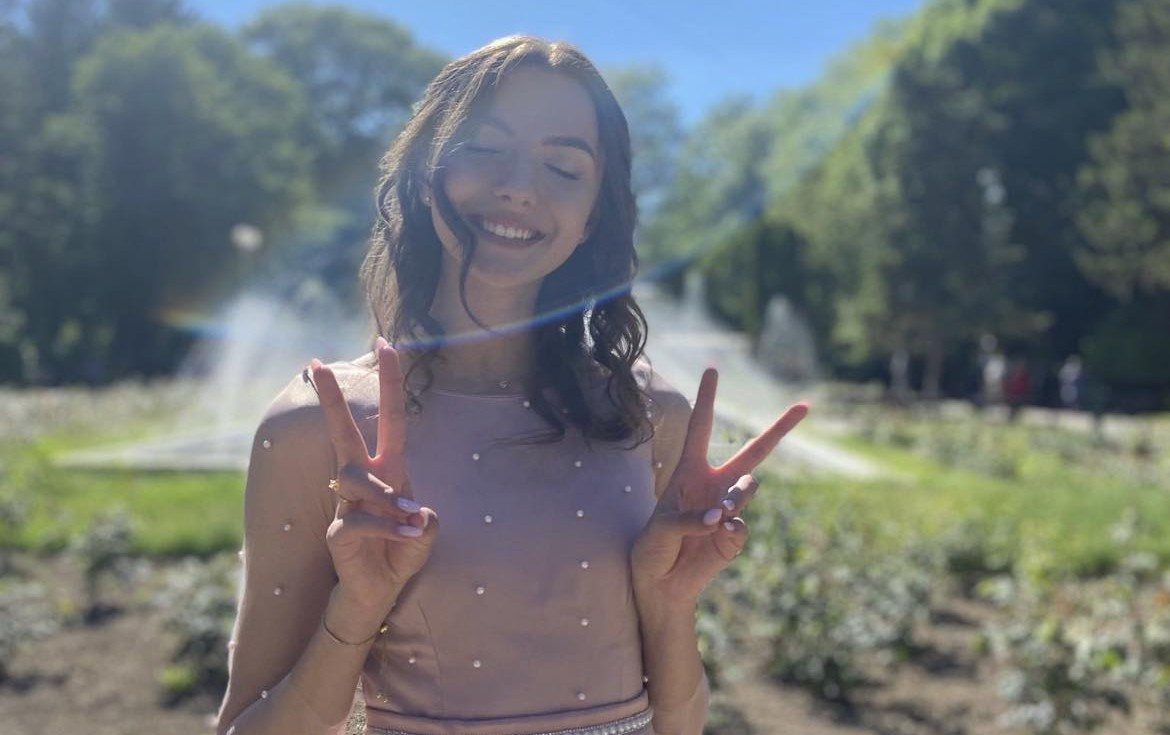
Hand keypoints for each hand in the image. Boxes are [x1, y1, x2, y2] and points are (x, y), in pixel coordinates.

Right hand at [312, 339, 437, 619]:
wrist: (378, 593)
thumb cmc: (400, 554)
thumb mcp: (425, 535)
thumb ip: (427, 523)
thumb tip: (417, 511)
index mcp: (390, 470)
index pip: (391, 420)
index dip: (391, 384)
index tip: (386, 345)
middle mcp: (365, 480)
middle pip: (345, 433)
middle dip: (333, 398)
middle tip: (316, 363)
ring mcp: (347, 504)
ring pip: (357, 478)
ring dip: (388, 497)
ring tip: (410, 519)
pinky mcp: (338, 532)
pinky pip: (359, 520)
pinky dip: (386, 528)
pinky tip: (405, 538)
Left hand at [631, 368, 807, 609]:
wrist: (660, 585)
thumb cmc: (652, 549)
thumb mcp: (659, 528)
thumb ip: (688, 519)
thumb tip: (722, 518)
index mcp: (688, 472)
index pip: (701, 428)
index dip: (707, 399)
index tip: (713, 369)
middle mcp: (714, 485)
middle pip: (754, 451)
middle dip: (780, 428)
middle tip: (804, 406)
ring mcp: (729, 508)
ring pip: (748, 488)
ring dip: (733, 499)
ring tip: (713, 517)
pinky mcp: (735, 535)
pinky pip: (741, 524)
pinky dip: (728, 529)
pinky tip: (713, 536)